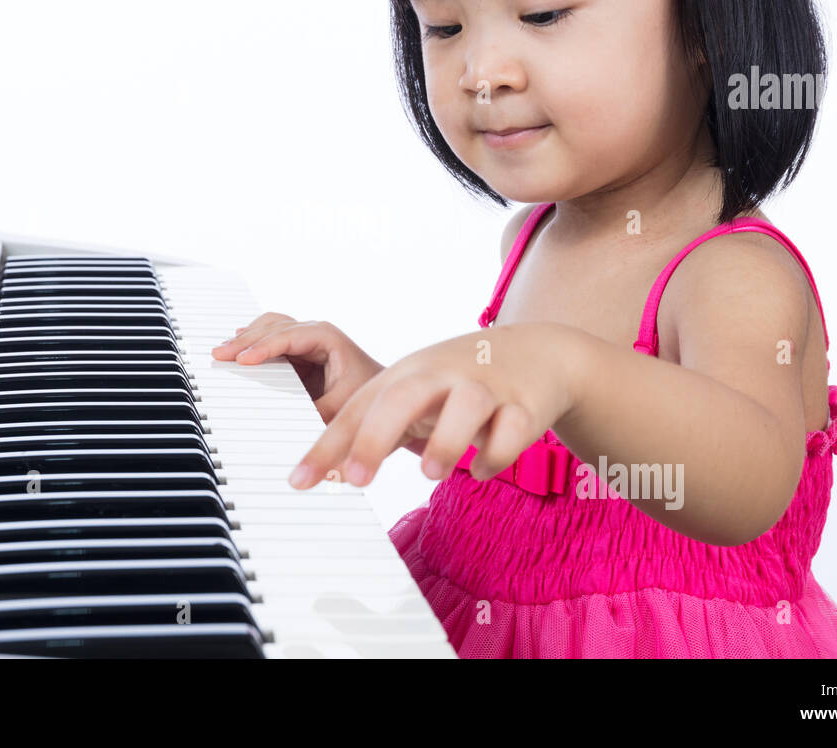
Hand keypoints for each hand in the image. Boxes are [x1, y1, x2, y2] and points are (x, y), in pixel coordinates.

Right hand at [212, 313, 384, 423]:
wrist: (386, 395)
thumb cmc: (372, 395)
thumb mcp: (344, 407)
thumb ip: (316, 414)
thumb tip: (290, 427)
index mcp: (327, 337)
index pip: (287, 336)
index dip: (262, 347)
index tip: (242, 360)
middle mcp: (315, 333)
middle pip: (273, 327)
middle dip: (245, 340)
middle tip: (220, 355)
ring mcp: (306, 341)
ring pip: (269, 329)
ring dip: (246, 339)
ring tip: (223, 352)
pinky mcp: (299, 354)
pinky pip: (271, 342)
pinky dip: (253, 344)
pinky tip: (238, 350)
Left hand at [285, 323, 580, 488]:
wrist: (538, 353)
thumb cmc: (457, 382)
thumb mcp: (412, 394)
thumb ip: (370, 428)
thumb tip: (320, 473)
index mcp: (406, 374)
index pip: (358, 409)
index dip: (327, 445)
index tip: (298, 481)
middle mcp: (441, 375)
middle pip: (402, 398)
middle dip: (374, 438)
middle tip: (356, 480)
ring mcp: (485, 386)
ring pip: (465, 408)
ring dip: (445, 444)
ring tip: (430, 474)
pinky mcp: (524, 405)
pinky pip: (511, 433)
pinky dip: (495, 457)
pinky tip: (482, 469)